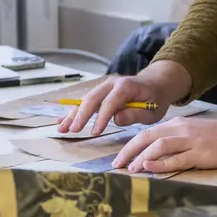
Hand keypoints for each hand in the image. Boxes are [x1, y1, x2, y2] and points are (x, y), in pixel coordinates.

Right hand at [56, 62, 189, 134]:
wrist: (155, 84)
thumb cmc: (155, 99)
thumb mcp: (152, 110)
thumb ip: (135, 114)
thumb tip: (116, 119)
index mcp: (126, 86)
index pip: (110, 102)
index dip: (101, 118)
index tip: (95, 133)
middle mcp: (112, 83)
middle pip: (93, 98)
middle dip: (81, 115)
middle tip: (73, 130)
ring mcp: (104, 87)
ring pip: (85, 100)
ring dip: (72, 114)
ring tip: (61, 128)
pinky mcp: (100, 92)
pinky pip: (85, 102)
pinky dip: (74, 112)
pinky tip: (62, 121)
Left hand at [115, 115, 216, 173]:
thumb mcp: (195, 133)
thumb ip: (177, 140)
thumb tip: (156, 154)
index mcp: (178, 124)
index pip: (148, 133)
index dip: (131, 145)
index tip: (121, 158)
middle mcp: (181, 130)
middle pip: (147, 137)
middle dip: (128, 151)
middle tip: (116, 164)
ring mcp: (190, 141)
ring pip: (158, 146)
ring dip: (141, 158)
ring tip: (131, 169)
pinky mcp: (200, 154)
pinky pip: (176, 158)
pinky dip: (160, 163)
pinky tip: (150, 169)